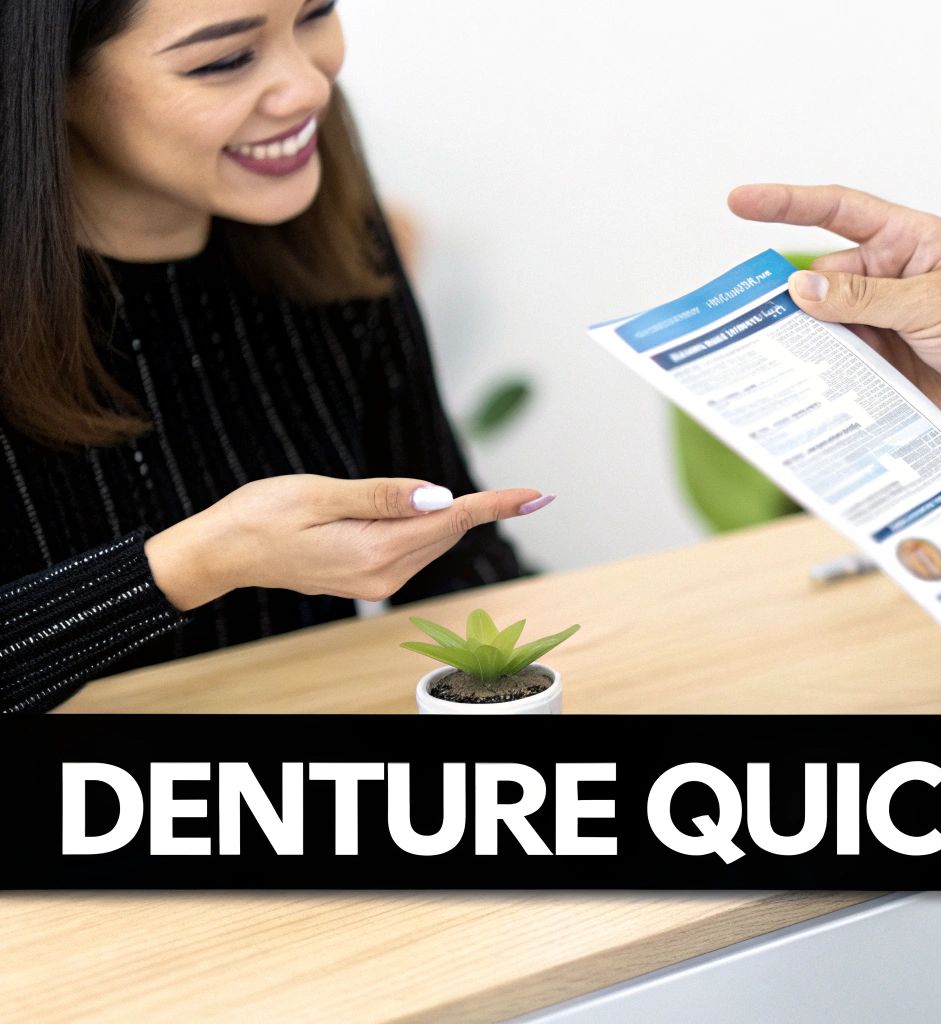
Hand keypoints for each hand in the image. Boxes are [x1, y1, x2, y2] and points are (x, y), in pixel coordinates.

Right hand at [144, 476, 550, 610]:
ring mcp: (375, 581)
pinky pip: (412, 549)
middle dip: (479, 508)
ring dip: (449, 517)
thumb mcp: (320, 494)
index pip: (450, 521)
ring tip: (453, 499)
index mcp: (373, 552)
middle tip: (523, 491)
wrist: (220, 553)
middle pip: (447, 531)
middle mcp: (382, 574)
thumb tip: (439, 498)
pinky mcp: (366, 578)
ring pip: (432, 540)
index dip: (495, 505)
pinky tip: (418, 512)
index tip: (536, 495)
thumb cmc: (259, 516)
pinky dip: (426, 528)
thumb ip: (383, 497)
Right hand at [727, 183, 940, 455]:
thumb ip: (865, 298)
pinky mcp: (887, 355)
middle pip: (823, 275)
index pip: (838, 209)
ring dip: (809, 337)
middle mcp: (892, 272)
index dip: (787, 203)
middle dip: (796, 297)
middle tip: (754, 319)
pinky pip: (844, 355)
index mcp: (909, 239)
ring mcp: (887, 316)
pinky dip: (826, 366)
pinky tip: (806, 380)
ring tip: (777, 357)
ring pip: (828, 320)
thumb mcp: (932, 308)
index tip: (738, 201)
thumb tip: (800, 287)